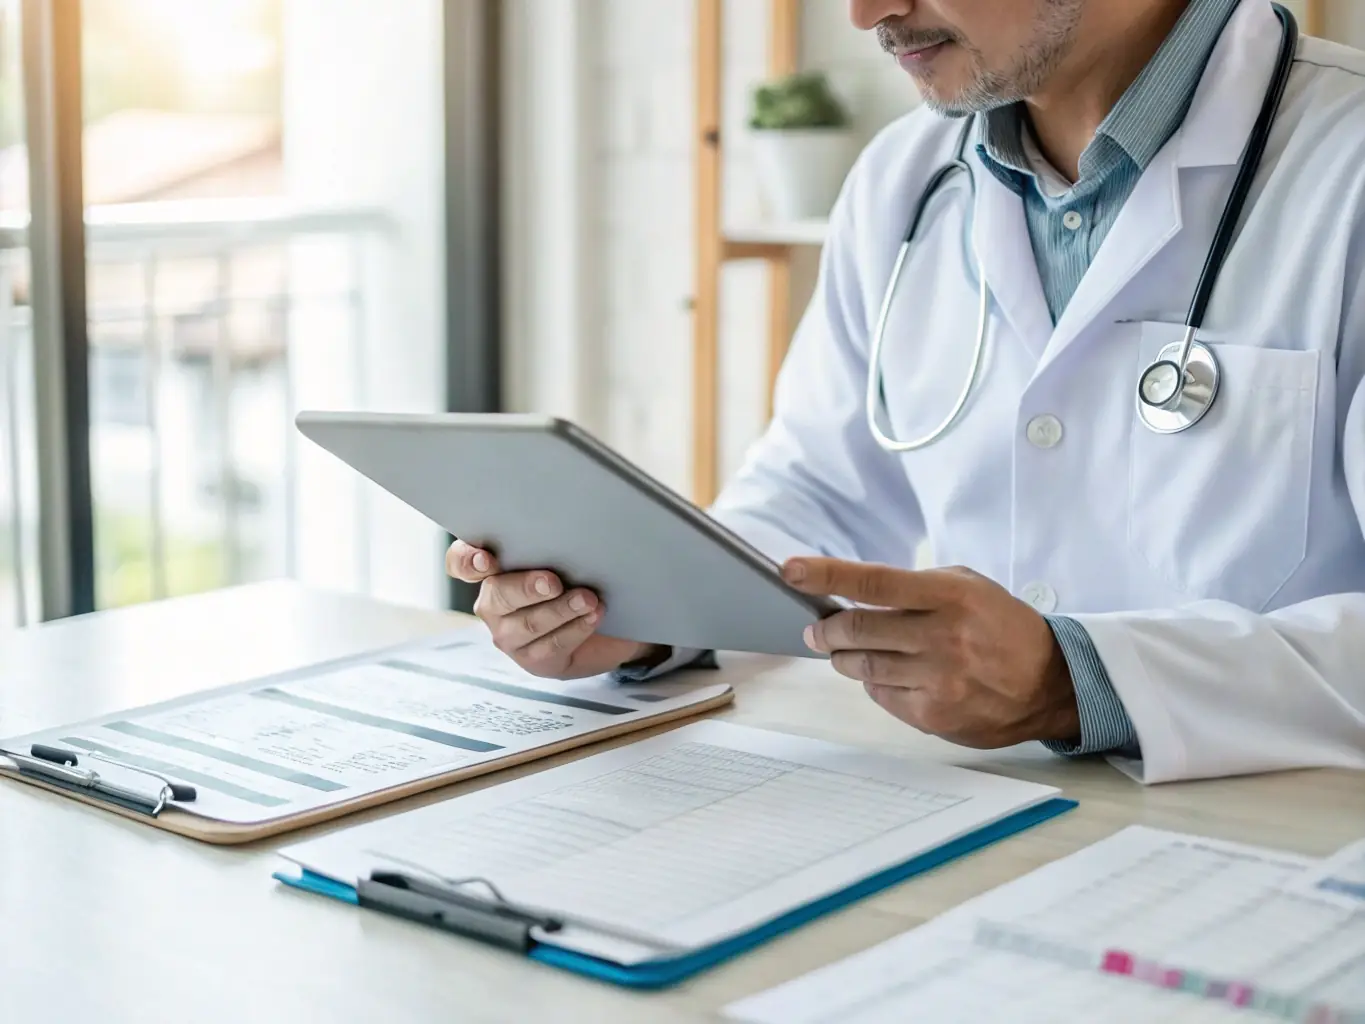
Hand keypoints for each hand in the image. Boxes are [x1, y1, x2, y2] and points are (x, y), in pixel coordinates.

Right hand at [446, 540, 662, 678]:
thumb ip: (555, 542)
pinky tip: (593, 616)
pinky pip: (551, 645)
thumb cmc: (577, 580)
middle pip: (497, 594)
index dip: (467, 560)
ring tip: (588, 599)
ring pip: (528, 623)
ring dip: (560, 609)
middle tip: (554, 582)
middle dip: (526, 587)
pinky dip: (575, 629)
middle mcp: (492, 604)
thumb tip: (571, 522)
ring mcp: (509, 636)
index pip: (461, 562)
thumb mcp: (566, 556)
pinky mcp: (532, 659)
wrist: (603, 628)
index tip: (487, 560)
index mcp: (490, 571)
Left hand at [781, 558, 1079, 748]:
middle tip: (816, 628)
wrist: (1050, 684)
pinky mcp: (933, 714)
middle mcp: (942, 637)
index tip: (789, 570)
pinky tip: (888, 674)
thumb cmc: (1002, 627)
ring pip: (862, 667)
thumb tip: (851, 593)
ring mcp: (938, 679)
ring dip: (844, 657)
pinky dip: (875, 684)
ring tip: (845, 650)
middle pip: (857, 630)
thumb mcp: (967, 587)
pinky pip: (881, 696)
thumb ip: (912, 588)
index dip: (826, 575)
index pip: (874, 582)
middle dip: (825, 628)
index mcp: (950, 596)